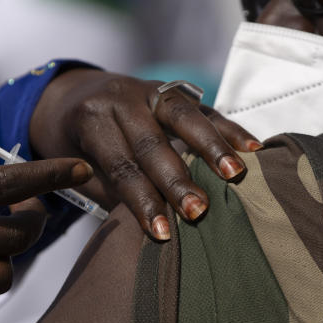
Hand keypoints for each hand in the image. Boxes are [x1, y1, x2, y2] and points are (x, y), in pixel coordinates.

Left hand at [29, 69, 261, 239]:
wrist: (70, 94)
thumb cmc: (75, 145)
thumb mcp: (79, 167)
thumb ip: (113, 189)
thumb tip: (151, 225)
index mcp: (91, 119)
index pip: (121, 164)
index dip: (142, 200)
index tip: (161, 233)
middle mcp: (122, 99)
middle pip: (153, 142)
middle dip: (177, 179)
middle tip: (198, 210)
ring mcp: (151, 90)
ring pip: (185, 116)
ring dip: (212, 147)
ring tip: (235, 173)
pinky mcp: (175, 92)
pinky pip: (206, 109)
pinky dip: (230, 129)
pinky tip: (252, 148)